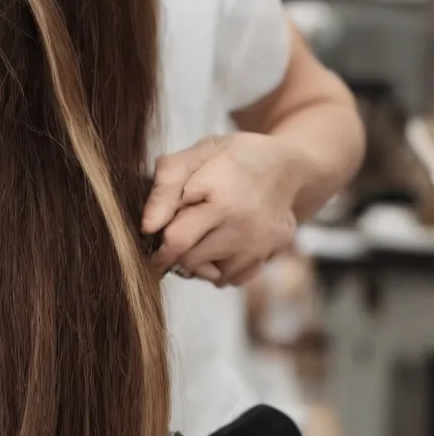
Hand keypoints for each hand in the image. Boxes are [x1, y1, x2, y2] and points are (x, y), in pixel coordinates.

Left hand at [143, 133, 299, 286]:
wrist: (286, 165)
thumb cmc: (232, 159)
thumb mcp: (196, 156)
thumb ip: (165, 187)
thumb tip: (148, 227)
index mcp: (222, 198)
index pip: (175, 241)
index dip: (160, 241)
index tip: (157, 237)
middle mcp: (245, 227)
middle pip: (191, 262)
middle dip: (180, 250)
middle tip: (186, 228)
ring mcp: (261, 244)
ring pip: (212, 275)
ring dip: (203, 261)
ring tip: (210, 232)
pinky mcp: (273, 255)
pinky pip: (234, 278)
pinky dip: (225, 267)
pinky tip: (229, 242)